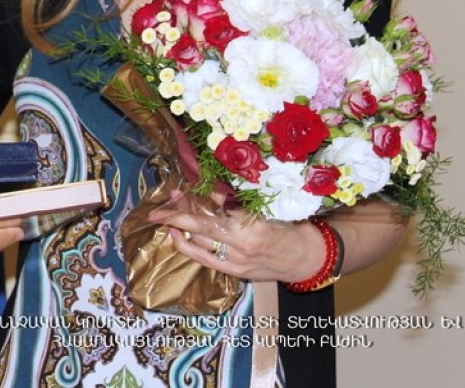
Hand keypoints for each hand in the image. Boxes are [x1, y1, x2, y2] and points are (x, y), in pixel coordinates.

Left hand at [148, 190, 324, 282]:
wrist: (306, 258)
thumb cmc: (288, 227)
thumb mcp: (265, 210)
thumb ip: (236, 204)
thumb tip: (211, 193)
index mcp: (250, 226)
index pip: (212, 214)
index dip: (192, 204)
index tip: (177, 193)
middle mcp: (241, 246)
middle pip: (200, 229)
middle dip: (176, 217)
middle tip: (158, 209)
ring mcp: (237, 262)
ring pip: (199, 244)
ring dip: (179, 229)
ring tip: (167, 216)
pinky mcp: (235, 273)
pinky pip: (204, 259)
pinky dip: (187, 247)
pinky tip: (176, 237)